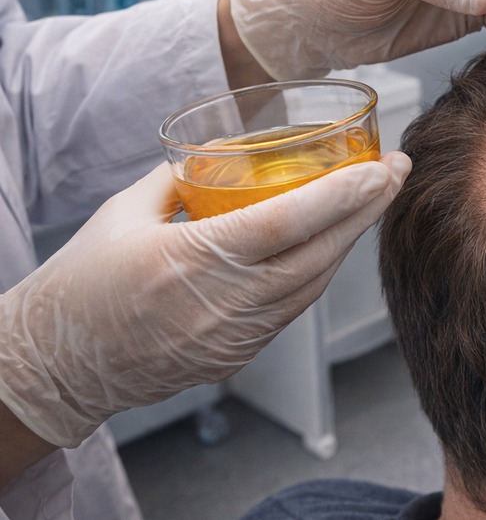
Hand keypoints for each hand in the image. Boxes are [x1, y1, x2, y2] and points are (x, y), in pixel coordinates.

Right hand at [0, 154, 410, 448]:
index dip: (343, 195)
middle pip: (318, 256)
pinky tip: (332, 246)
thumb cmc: (81, 282)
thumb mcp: (123, 212)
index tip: (382, 168)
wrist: (55, 365)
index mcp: (190, 260)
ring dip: (348, 242)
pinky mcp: (236, 358)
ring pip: (312, 287)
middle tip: (396, 172)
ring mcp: (233, 338)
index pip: (287, 223)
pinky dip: (316, 275)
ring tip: (373, 201)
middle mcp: (221, 304)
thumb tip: (224, 154)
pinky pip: (290, 310)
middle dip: (365, 211)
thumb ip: (180, 180)